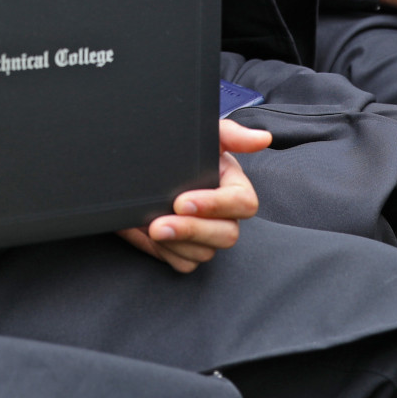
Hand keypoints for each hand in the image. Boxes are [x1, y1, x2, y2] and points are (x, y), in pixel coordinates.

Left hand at [118, 120, 269, 273]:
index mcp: (231, 185)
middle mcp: (223, 213)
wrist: (134, 172)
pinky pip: (186, 263)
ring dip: (177, 243)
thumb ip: (231, 134)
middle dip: (192, 230)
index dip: (216, 205)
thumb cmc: (174, 150)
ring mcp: (206, 235)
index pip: (243, 203)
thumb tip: (262, 138)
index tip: (182, 201)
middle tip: (160, 223)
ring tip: (152, 227)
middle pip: (228, 235)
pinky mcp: (186, 251)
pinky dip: (168, 253)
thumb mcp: (203, 136)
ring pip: (205, 252)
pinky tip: (152, 236)